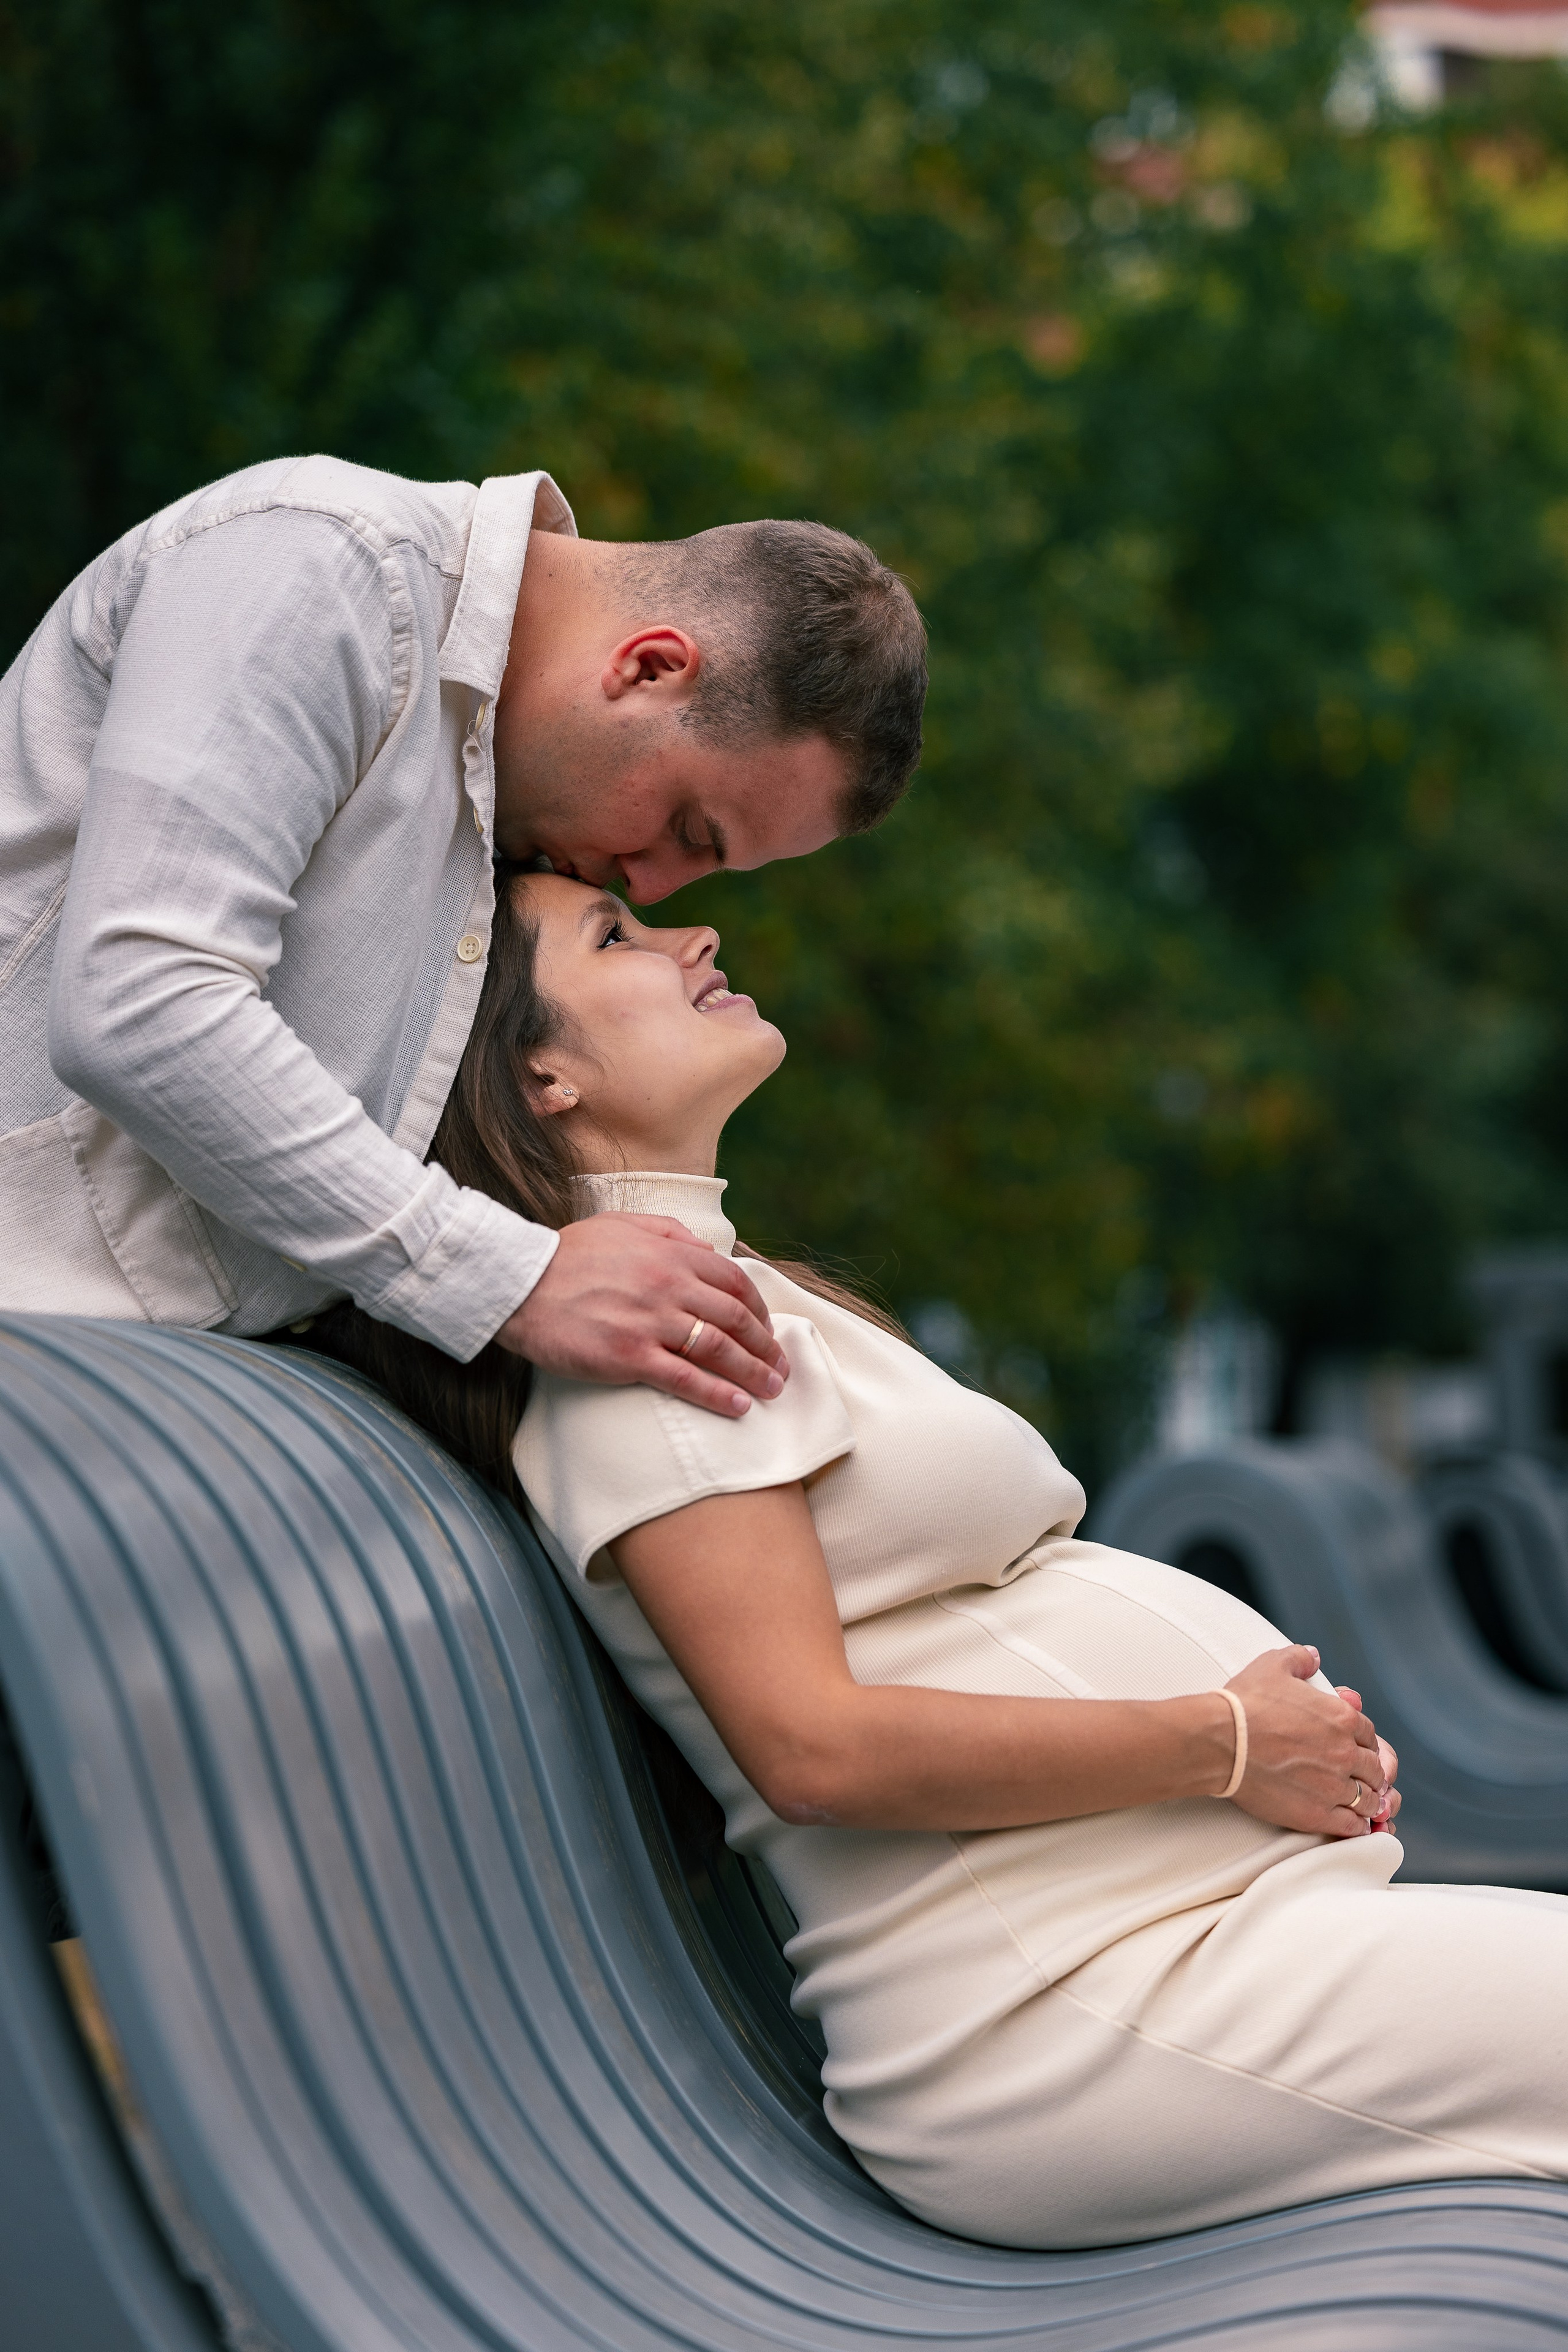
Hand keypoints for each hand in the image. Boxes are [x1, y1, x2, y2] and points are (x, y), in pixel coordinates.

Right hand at [495, 1212, 788, 1417]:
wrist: (518, 1282)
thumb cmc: (567, 1253)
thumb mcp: (621, 1224)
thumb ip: (670, 1232)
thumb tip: (709, 1250)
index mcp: (671, 1254)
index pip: (735, 1282)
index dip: (760, 1309)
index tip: (768, 1330)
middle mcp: (669, 1286)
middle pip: (737, 1318)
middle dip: (767, 1346)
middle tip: (781, 1367)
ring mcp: (651, 1322)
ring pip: (720, 1349)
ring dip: (754, 1373)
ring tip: (771, 1390)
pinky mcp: (629, 1357)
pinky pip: (686, 1379)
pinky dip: (718, 1394)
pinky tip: (738, 1406)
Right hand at [1223, 1645, 1391, 1837]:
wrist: (1220, 1742)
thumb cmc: (1244, 1703)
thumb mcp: (1272, 1665)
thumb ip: (1299, 1658)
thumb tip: (1314, 1656)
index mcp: (1341, 1718)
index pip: (1369, 1734)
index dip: (1362, 1742)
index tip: (1353, 1748)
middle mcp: (1345, 1752)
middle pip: (1374, 1768)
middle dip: (1367, 1772)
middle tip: (1356, 1776)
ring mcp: (1333, 1786)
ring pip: (1367, 1799)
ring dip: (1365, 1800)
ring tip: (1356, 1802)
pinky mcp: (1317, 1814)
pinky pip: (1352, 1825)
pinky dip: (1356, 1825)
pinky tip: (1350, 1822)